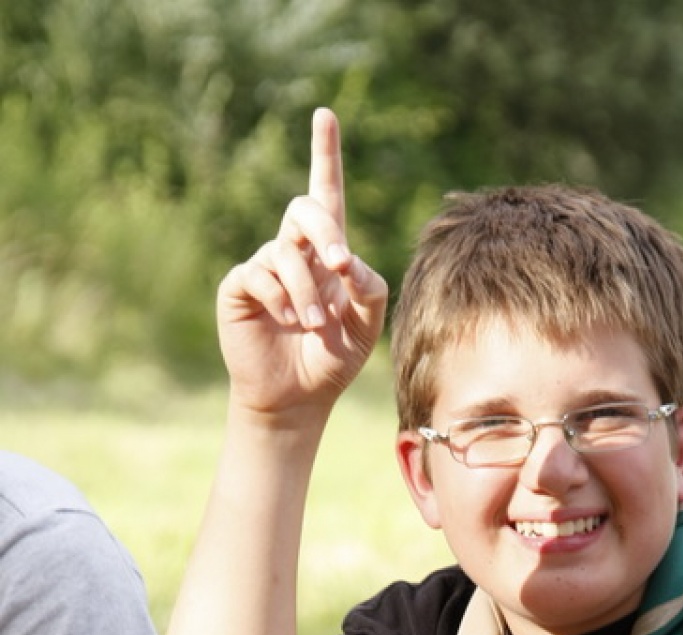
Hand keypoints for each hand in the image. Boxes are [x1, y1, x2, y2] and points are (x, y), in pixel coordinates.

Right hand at [217, 108, 386, 418]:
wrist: (297, 399)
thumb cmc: (332, 360)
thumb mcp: (365, 326)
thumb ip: (369, 288)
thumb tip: (348, 261)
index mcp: (327, 253)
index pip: (327, 194)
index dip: (325, 154)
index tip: (325, 114)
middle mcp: (294, 251)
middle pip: (305, 209)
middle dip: (325, 232)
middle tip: (340, 266)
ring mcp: (264, 266)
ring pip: (285, 252)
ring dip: (307, 290)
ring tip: (315, 326)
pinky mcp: (240, 286)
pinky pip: (260, 275)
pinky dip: (281, 299)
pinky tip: (288, 323)